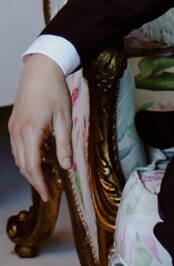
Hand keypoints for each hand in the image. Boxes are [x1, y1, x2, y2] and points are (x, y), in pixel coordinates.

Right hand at [9, 54, 72, 201]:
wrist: (41, 69)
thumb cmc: (55, 91)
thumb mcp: (64, 118)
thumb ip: (65, 144)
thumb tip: (67, 167)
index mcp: (31, 132)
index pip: (33, 167)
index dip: (40, 184)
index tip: (48, 196)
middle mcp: (18, 133)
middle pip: (23, 166)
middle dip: (34, 180)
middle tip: (47, 191)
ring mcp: (13, 128)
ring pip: (18, 158)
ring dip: (29, 170)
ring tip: (43, 178)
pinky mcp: (14, 123)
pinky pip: (17, 148)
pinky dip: (25, 158)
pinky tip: (35, 159)